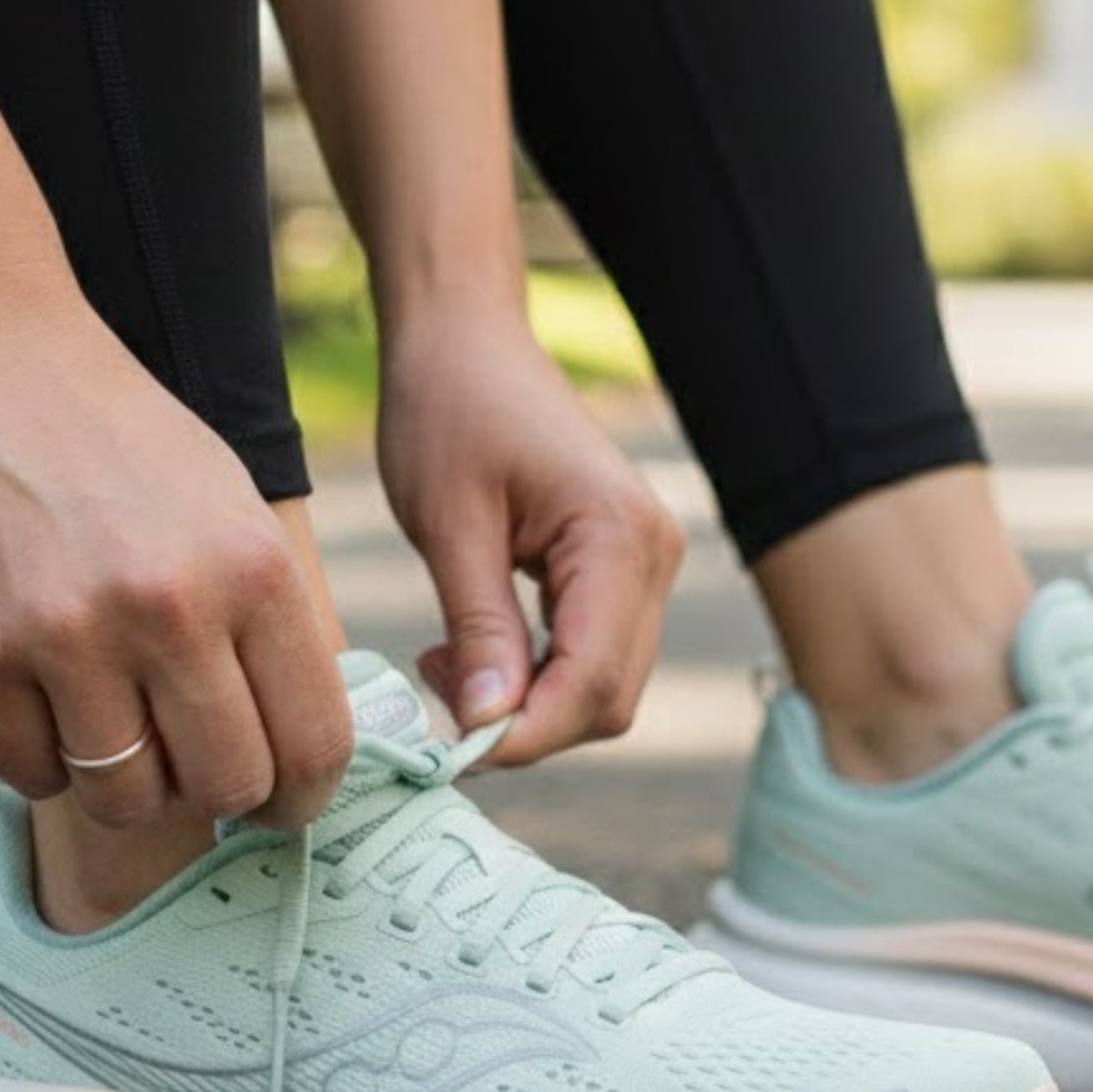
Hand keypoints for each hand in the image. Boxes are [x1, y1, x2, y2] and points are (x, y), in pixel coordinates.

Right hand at [0, 298, 352, 828]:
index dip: (306, 796)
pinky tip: (49, 705)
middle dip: (220, 794)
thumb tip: (305, 752)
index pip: (317, 744)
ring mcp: (67, 634)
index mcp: (257, 571)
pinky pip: (32, 773)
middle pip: (228, 786)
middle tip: (198, 769)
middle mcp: (172, 608)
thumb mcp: (236, 512)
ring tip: (120, 729)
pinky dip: (47, 760)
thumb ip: (273, 625)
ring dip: (130, 784)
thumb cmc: (124, 440)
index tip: (286, 803)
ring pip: (128, 797)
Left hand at [378, 296, 683, 766]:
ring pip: (606, 685)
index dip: (528, 734)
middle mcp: (655, 555)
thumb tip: (487, 727)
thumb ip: (479, 630)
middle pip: (610, 696)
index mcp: (618, 537)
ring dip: (532, 703)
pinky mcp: (626, 569)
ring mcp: (648, 563)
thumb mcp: (449, 527)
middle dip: (528, 724)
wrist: (467, 342)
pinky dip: (540, 674)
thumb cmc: (448, 411)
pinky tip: (477, 649)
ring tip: (447, 664)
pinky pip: (596, 653)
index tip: (452, 749)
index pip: (593, 679)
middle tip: (438, 696)